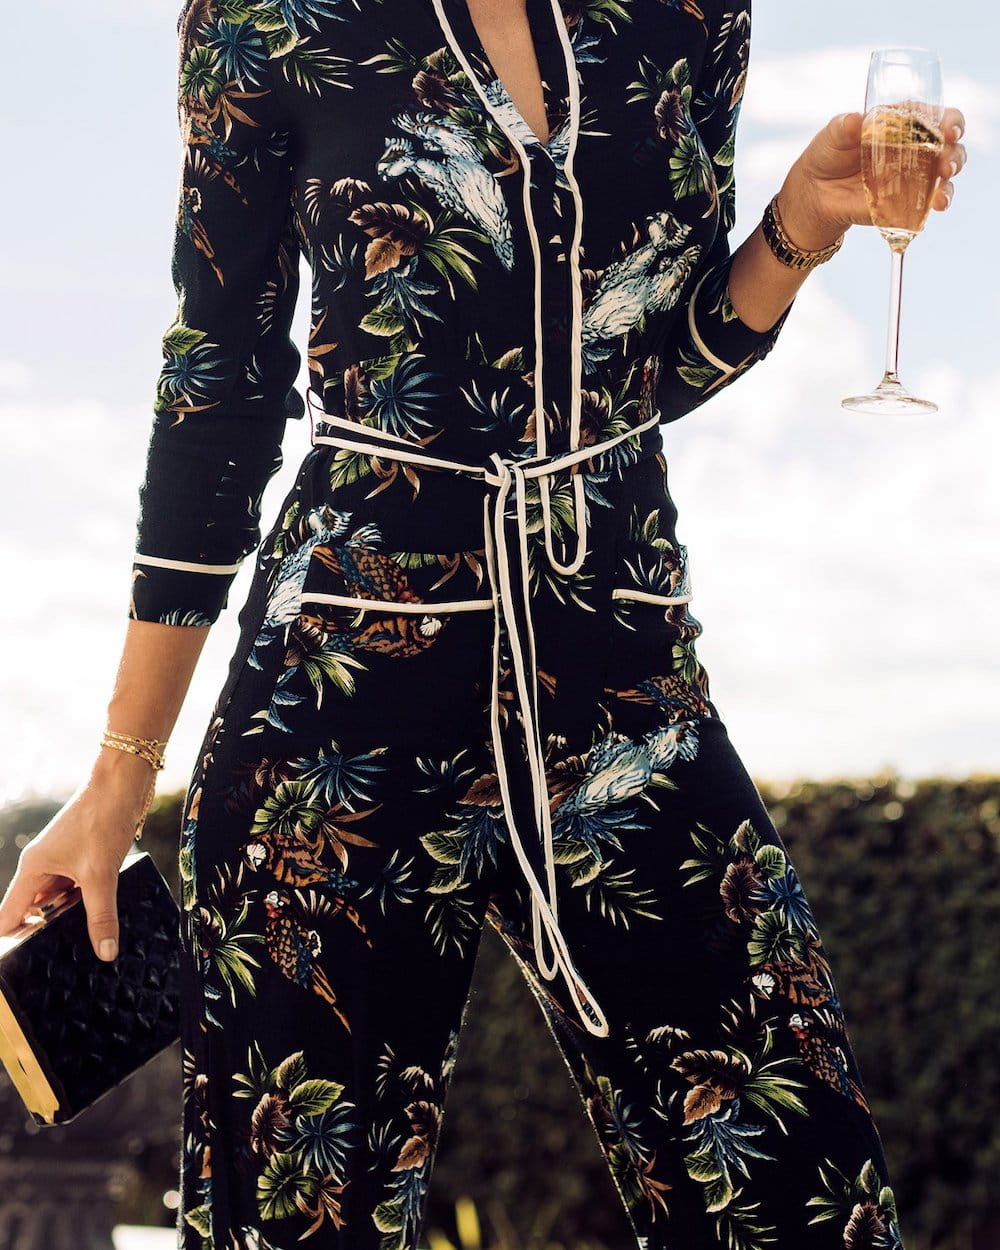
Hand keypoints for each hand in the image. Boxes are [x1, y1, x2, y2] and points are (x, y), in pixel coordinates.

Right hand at [0, 753, 155, 960]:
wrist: (122, 785)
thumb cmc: (102, 821)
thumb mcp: (101, 875)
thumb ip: (101, 915)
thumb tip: (106, 953)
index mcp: (33, 869)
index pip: (9, 915)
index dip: (12, 940)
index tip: (20, 965)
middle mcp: (42, 865)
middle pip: (34, 910)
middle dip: (45, 932)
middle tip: (59, 962)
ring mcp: (62, 860)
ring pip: (59, 899)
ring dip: (68, 917)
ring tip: (81, 947)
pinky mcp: (82, 856)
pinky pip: (77, 887)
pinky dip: (85, 902)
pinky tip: (100, 917)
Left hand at [775, 107, 967, 250]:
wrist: (815, 192)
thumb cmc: (828, 154)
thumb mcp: (833, 134)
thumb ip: (845, 126)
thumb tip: (856, 120)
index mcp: (904, 123)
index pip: (936, 116)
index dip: (949, 120)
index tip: (949, 128)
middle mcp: (916, 148)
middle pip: (949, 145)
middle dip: (954, 151)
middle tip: (946, 160)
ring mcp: (914, 176)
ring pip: (945, 172)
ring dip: (951, 174)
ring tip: (944, 179)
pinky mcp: (907, 201)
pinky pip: (930, 201)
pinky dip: (939, 200)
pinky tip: (938, 203)